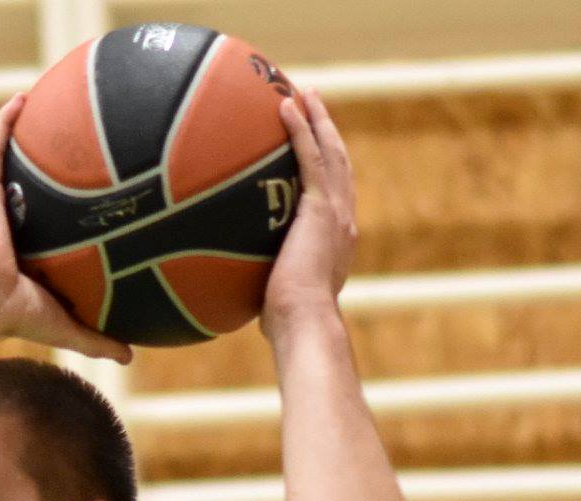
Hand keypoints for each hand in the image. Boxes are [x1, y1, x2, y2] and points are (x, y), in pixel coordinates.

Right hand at [0, 94, 133, 365]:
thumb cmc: (18, 317)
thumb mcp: (68, 327)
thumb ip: (98, 340)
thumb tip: (131, 358)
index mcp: (27, 253)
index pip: (48, 226)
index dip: (63, 209)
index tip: (85, 194)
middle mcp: (10, 224)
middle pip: (29, 187)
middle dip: (44, 165)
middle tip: (69, 143)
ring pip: (8, 161)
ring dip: (21, 132)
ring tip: (42, 103)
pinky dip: (5, 121)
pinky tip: (22, 98)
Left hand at [262, 87, 356, 332]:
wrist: (305, 324)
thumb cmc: (289, 326)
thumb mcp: (280, 301)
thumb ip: (268, 286)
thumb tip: (237, 296)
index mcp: (337, 242)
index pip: (336, 196)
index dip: (330, 169)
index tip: (319, 150)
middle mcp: (343, 222)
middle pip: (340, 164)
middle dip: (328, 132)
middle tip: (316, 106)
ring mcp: (335, 213)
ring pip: (330, 153)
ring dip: (318, 120)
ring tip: (305, 94)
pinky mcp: (320, 209)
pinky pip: (311, 158)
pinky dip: (301, 130)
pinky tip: (287, 107)